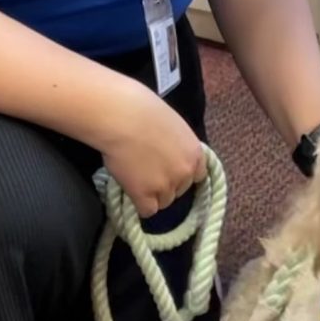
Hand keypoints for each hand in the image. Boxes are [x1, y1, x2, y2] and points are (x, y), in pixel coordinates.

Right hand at [96, 80, 206, 218]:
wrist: (122, 117)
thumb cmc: (142, 110)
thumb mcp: (173, 125)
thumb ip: (177, 144)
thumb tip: (169, 152)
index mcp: (195, 153)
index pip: (197, 175)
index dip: (181, 173)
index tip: (169, 170)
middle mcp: (186, 172)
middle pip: (180, 190)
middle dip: (166, 184)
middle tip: (147, 171)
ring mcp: (166, 186)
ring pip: (163, 202)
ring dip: (152, 194)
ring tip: (135, 178)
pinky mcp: (146, 195)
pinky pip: (147, 211)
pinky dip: (139, 203)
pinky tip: (131, 191)